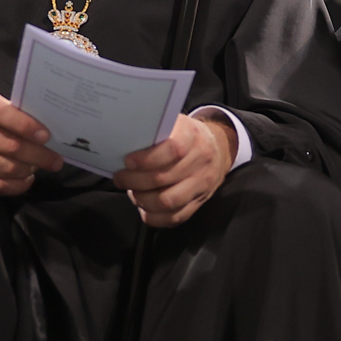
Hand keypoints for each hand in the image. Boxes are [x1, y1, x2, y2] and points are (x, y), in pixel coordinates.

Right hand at [0, 91, 63, 195]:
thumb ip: (14, 114)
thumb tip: (48, 131)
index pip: (1, 112)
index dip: (25, 125)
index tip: (46, 136)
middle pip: (9, 145)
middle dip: (38, 155)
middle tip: (55, 161)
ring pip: (4, 167)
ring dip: (27, 170)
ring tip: (38, 168)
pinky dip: (15, 185)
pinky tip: (25, 180)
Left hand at [112, 113, 231, 227]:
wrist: (218, 148)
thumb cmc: (186, 136)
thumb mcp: (174, 124)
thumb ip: (153, 132)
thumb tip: (122, 146)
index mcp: (192, 135)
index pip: (173, 149)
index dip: (147, 159)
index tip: (128, 162)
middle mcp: (201, 160)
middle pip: (164, 178)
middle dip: (135, 181)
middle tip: (121, 178)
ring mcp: (202, 183)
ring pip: (168, 201)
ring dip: (143, 200)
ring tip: (133, 192)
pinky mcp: (200, 201)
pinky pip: (175, 217)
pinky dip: (154, 216)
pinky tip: (144, 207)